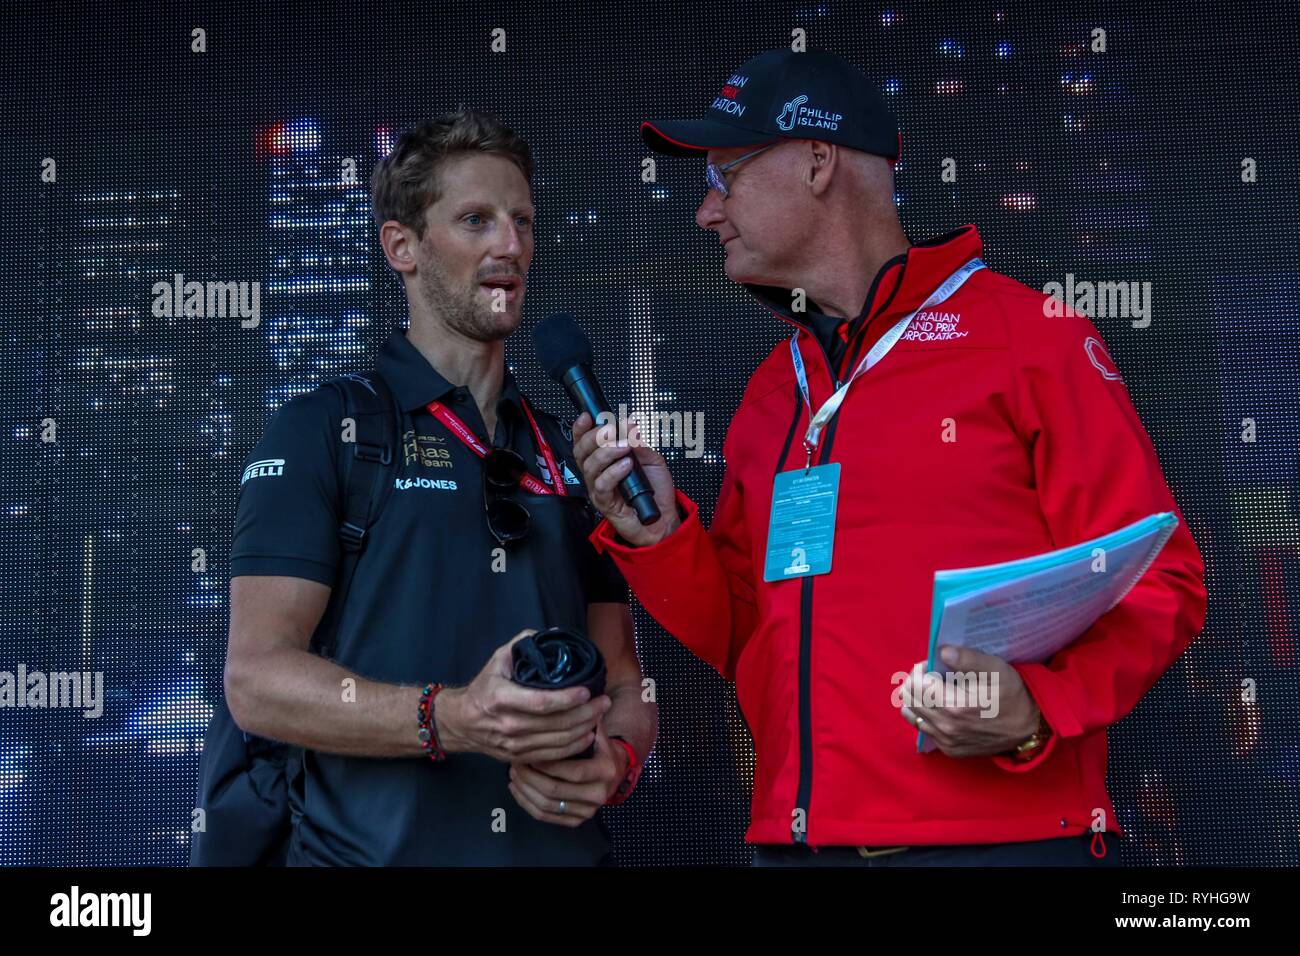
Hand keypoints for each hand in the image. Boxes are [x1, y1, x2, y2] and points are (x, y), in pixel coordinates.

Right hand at [435, 628, 610, 762]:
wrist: (461, 722)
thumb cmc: (484, 687)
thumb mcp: (498, 659)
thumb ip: (524, 643)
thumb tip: (552, 633)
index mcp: (501, 698)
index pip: (541, 702)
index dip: (567, 698)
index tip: (586, 691)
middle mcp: (508, 724)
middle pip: (555, 724)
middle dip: (585, 713)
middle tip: (603, 701)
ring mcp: (514, 744)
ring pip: (558, 741)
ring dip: (584, 728)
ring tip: (599, 715)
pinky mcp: (519, 757)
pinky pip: (552, 755)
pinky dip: (574, 746)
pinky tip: (587, 735)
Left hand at [507, 720, 626, 827]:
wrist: (614, 771)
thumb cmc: (600, 746)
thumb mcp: (598, 730)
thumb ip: (585, 717)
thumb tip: (573, 697)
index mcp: (605, 770)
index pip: (571, 770)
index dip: (547, 762)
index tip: (529, 748)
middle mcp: (599, 794)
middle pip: (555, 790)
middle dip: (531, 776)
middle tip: (515, 761)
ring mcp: (588, 810)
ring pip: (547, 804)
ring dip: (525, 788)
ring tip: (513, 771)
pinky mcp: (576, 820)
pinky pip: (545, 815)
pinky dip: (526, 802)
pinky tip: (516, 788)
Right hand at [570, 411, 679, 547]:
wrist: (662, 518)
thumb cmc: (654, 491)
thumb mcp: (652, 460)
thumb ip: (641, 445)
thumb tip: (632, 428)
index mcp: (605, 460)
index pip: (585, 441)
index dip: (582, 428)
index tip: (588, 416)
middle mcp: (598, 473)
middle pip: (582, 451)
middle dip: (596, 436)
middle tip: (613, 430)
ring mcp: (598, 488)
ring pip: (590, 466)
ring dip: (607, 452)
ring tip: (625, 447)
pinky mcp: (604, 502)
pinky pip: (602, 485)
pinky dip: (614, 472)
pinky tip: (626, 466)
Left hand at [897, 646, 1041, 758]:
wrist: (1028, 727)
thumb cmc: (1012, 694)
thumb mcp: (996, 669)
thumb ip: (967, 659)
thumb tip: (942, 652)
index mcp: (955, 705)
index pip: (914, 684)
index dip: (920, 669)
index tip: (934, 665)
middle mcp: (946, 727)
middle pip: (908, 699)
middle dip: (916, 682)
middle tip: (933, 676)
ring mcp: (946, 741)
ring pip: (911, 714)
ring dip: (918, 698)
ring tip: (937, 690)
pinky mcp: (949, 750)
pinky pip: (923, 729)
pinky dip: (926, 715)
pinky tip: (944, 707)